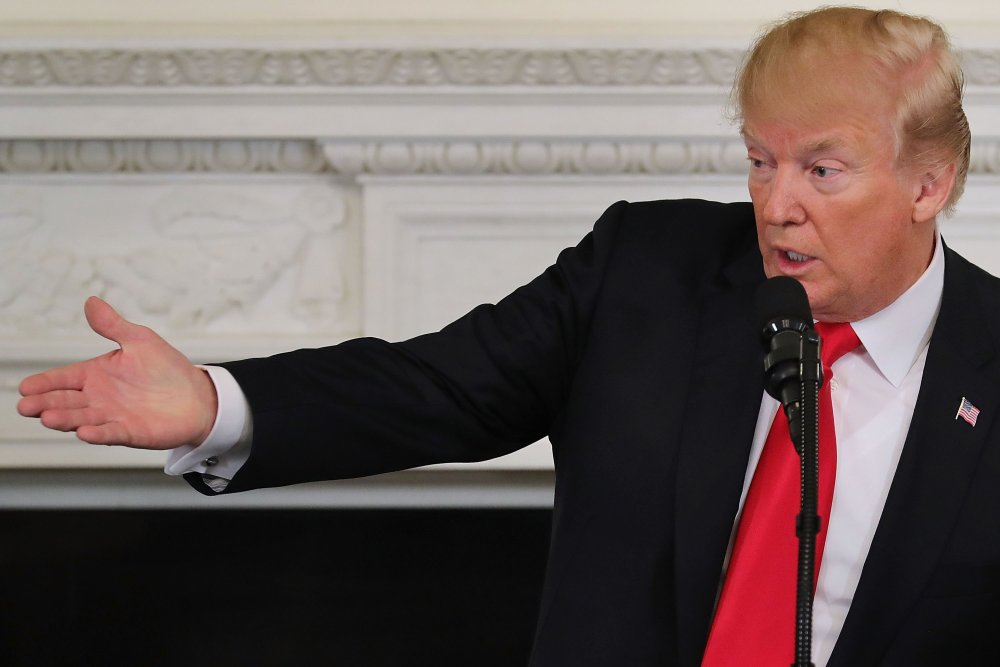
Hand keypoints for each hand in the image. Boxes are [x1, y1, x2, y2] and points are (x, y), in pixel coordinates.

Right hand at [17, 297, 217, 448]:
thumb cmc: (167, 369)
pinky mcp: (130, 432)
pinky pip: (111, 433)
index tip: (26, 387)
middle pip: (66, 401)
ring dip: (66, 419)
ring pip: (83, 418)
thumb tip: (91, 302)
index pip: (64, 378)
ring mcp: (113, 417)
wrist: (198, 396)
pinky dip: (98, 434)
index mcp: (97, 375)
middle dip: (45, 404)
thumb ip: (113, 326)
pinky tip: (84, 433)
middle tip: (26, 406)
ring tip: (48, 418)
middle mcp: (99, 398)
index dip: (45, 383)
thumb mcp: (140, 341)